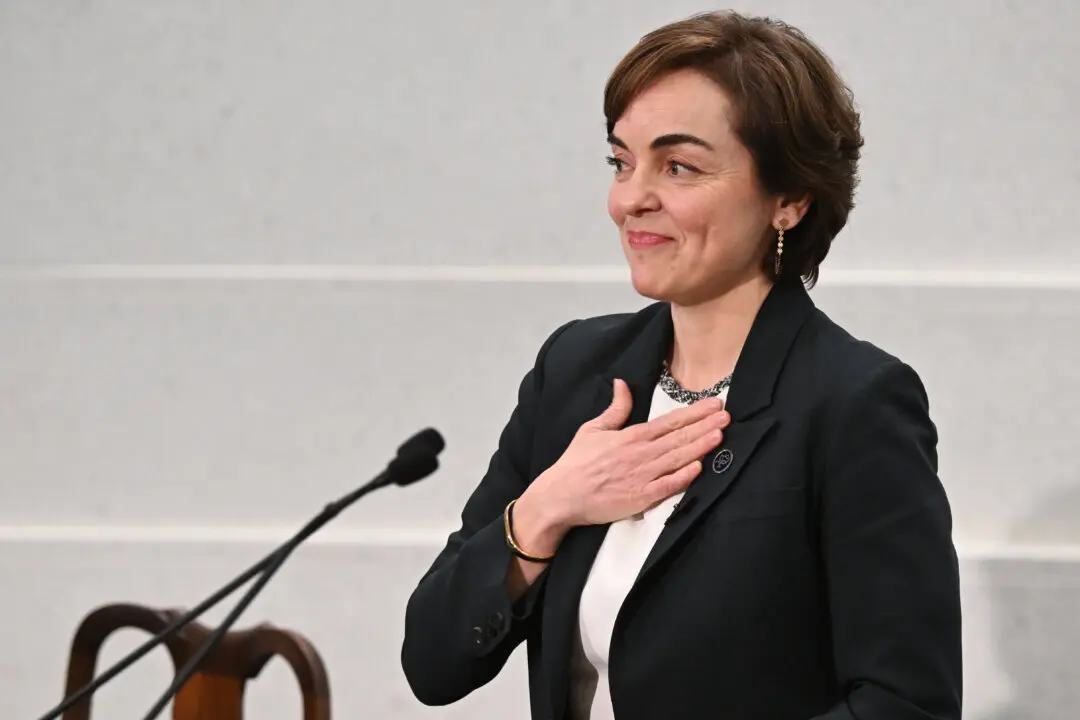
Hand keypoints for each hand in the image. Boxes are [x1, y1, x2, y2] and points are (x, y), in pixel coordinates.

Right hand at [524, 378, 729, 530]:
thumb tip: (622, 383)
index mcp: (630, 437)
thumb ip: (615, 409)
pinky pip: (666, 486)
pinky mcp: (640, 498)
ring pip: (677, 458)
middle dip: (705, 425)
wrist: (561, 495)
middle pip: (678, 437)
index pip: (669, 421)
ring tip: (720, 434)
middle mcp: (640, 454)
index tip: (713, 404)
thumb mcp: (592, 429)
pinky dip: (683, 477)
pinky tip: (699, 467)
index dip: (694, 412)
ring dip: (700, 446)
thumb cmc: (576, 463)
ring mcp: (641, 476)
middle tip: (727, 415)